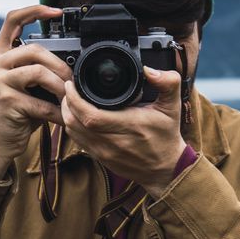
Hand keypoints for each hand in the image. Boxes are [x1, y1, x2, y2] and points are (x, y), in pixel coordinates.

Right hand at [0, 5, 73, 178]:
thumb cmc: (16, 116)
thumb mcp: (25, 88)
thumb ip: (39, 71)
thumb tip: (72, 63)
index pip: (12, 20)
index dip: (35, 10)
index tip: (57, 11)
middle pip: (35, 49)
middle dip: (60, 65)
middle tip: (73, 81)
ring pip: (39, 72)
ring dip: (61, 87)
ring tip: (69, 99)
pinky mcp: (4, 100)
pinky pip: (40, 102)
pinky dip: (56, 111)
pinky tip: (62, 118)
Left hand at [60, 66, 186, 196]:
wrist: (165, 168)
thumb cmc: (166, 136)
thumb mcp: (172, 107)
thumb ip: (167, 83)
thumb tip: (149, 69)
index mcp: (130, 126)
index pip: (91, 115)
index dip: (75, 99)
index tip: (73, 84)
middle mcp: (114, 141)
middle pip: (75, 123)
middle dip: (67, 103)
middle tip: (69, 88)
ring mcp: (105, 152)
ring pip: (73, 132)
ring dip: (67, 114)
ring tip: (70, 99)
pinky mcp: (100, 158)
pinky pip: (77, 141)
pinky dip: (72, 126)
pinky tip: (76, 115)